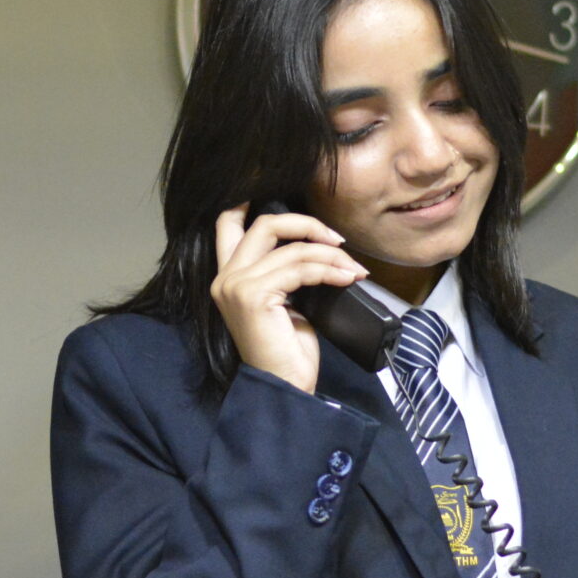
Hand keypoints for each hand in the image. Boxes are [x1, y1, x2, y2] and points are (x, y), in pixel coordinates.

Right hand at [211, 205, 367, 394]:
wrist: (285, 387)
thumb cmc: (287, 350)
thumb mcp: (285, 301)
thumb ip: (284, 271)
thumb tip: (315, 244)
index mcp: (228, 277)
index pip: (226, 224)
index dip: (245, 200)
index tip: (272, 190)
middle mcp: (225, 278)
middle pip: (265, 224)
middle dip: (307, 224)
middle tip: (338, 241)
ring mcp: (235, 286)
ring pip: (293, 248)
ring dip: (331, 256)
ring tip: (353, 270)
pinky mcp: (253, 295)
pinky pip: (301, 268)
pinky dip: (330, 270)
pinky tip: (347, 279)